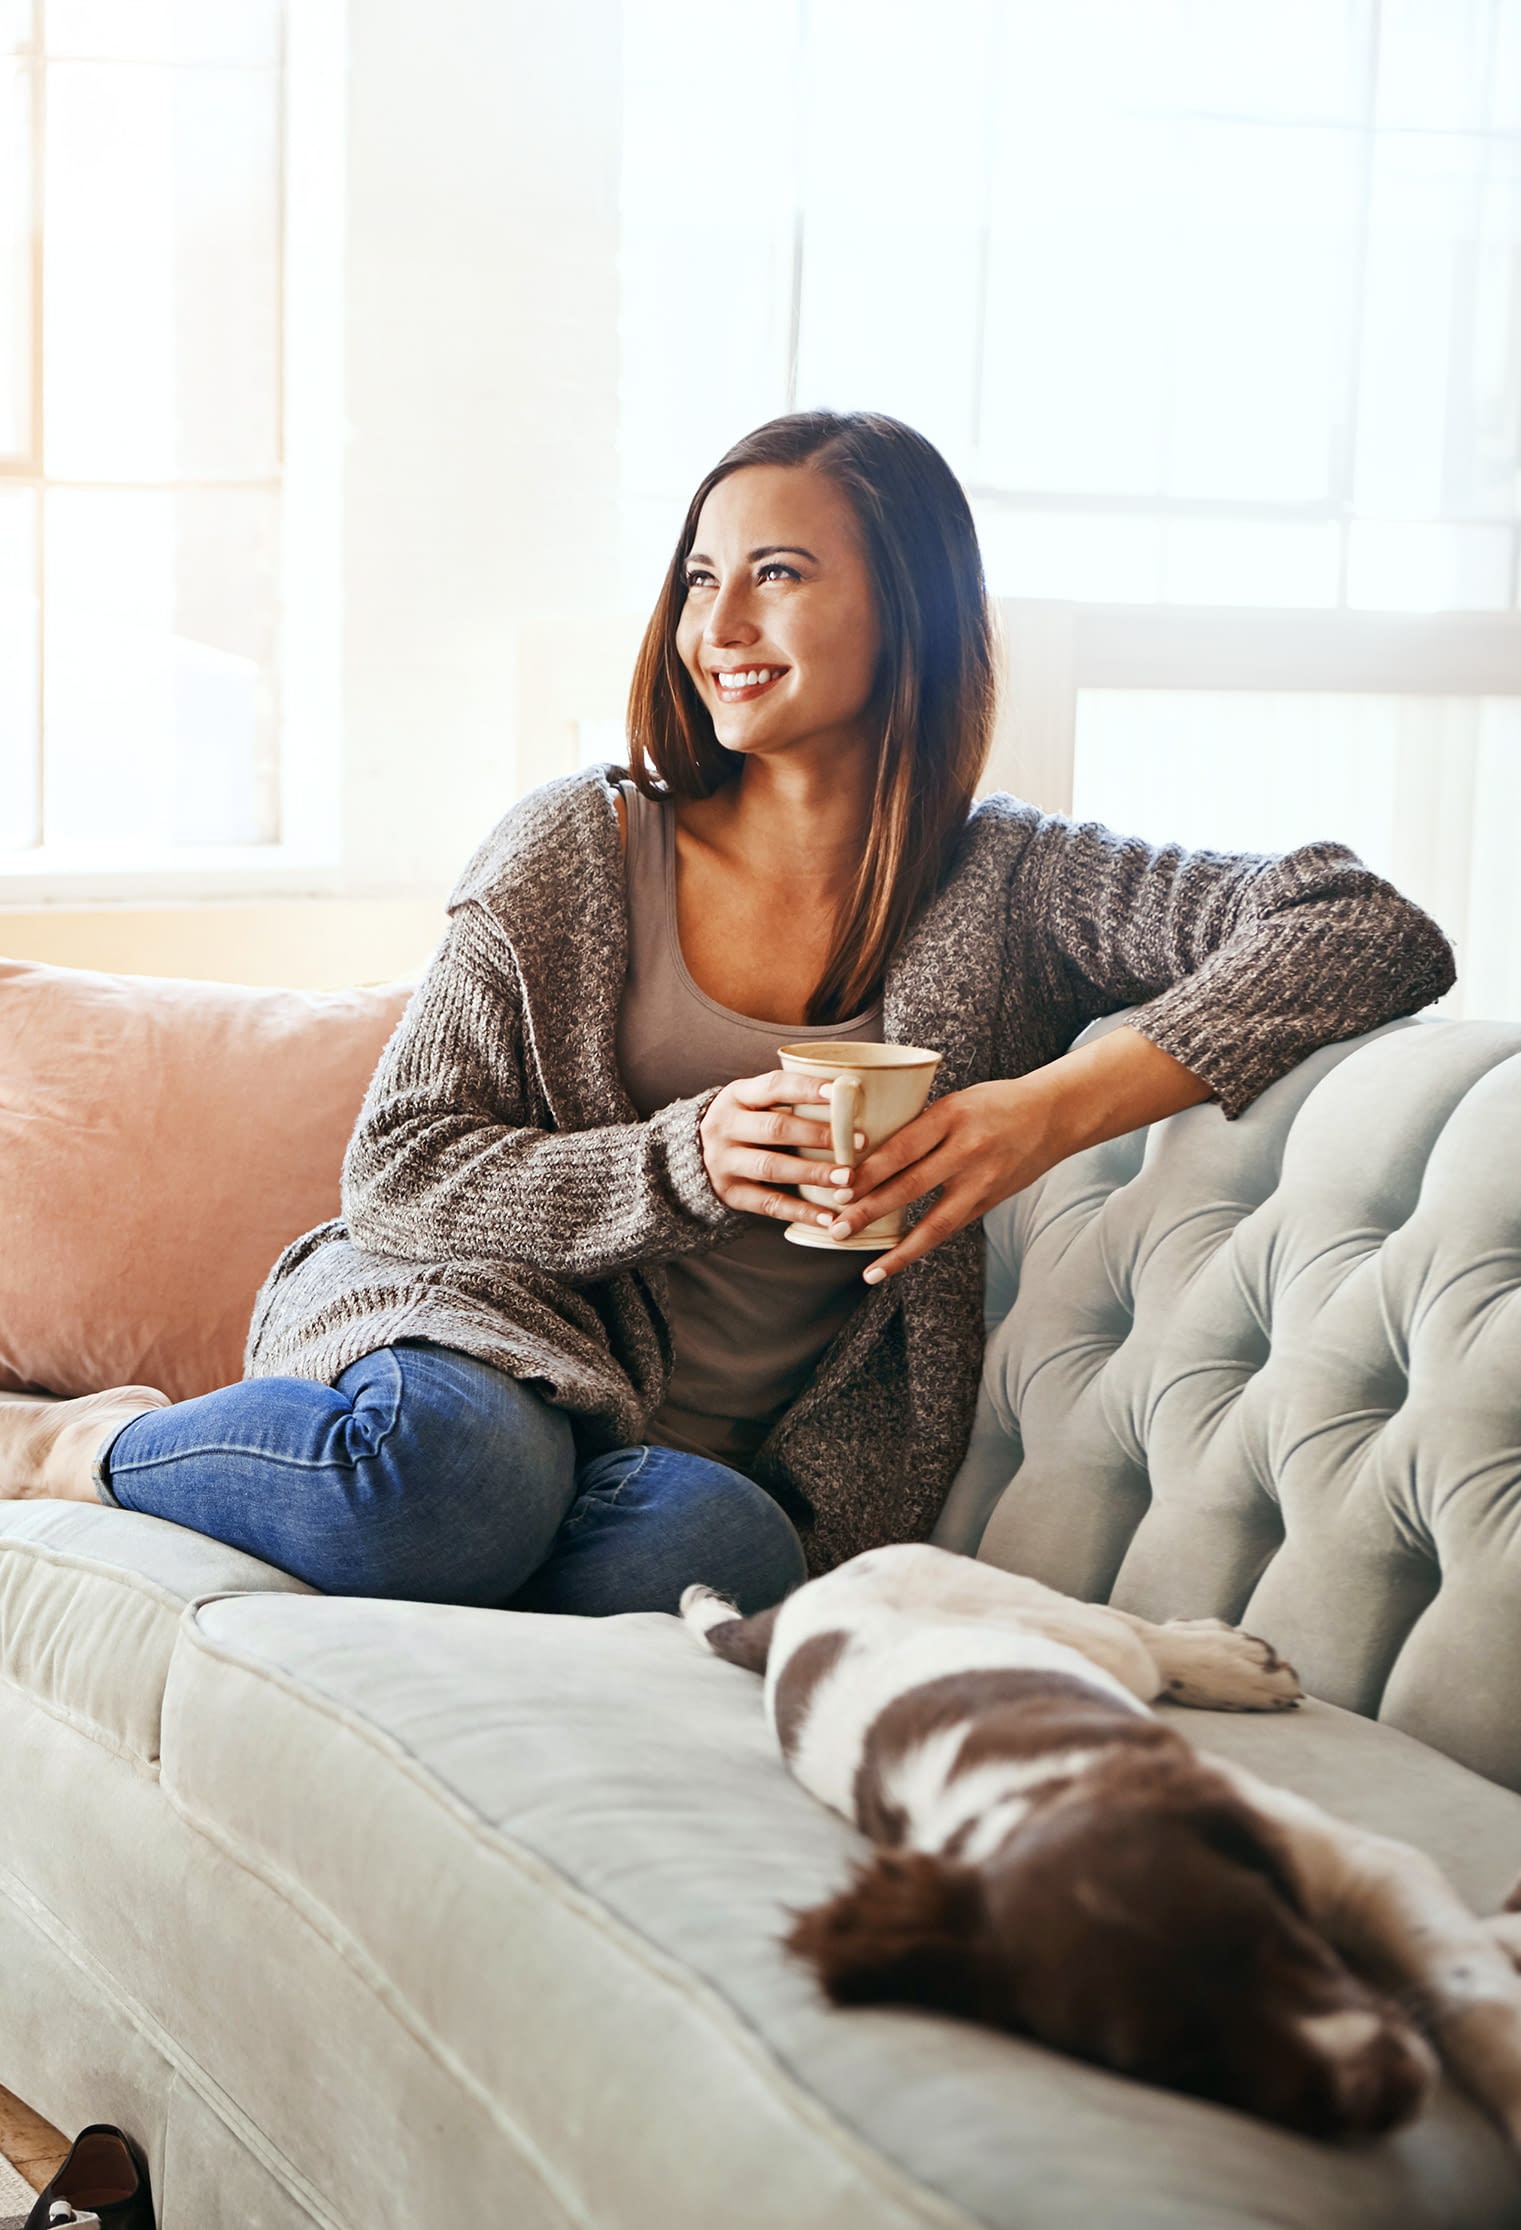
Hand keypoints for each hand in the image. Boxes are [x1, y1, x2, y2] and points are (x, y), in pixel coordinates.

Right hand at [699, 1068, 867, 1226]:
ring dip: (813, 1173)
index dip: (807, 1088)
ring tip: (847, 1178)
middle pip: (775, 1128)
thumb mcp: (753, 1102)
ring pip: (772, 1166)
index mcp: (737, 1096)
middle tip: (859, 1141)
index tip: (840, 1093)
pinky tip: (828, 1217)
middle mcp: (725, 1126)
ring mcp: (724, 1161)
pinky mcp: (730, 1193)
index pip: (773, 1086)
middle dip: (819, 1134)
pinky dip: (800, 1211)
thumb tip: (851, 1097)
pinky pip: (768, 1203)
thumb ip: (788, 1099)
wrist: (692, 1156)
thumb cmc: (744, 1123)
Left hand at [825, 1077, 1066, 1281]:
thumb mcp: (955, 1100)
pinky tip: (897, 1262)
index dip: (869, 1171)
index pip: (902, 1148)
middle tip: (838, 1227)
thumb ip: (918, 1125)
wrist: (1054, 1115)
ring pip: (935, 1223)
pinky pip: (951, 1229)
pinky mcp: (991, 1202)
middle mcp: (967, 1150)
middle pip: (911, 1186)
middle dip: (870, 1210)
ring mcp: (982, 1181)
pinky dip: (922, 1247)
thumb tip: (865, 1150)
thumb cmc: (995, 1102)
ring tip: (869, 1270)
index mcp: (952, 1116)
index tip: (839, 1186)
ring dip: (898, 1250)